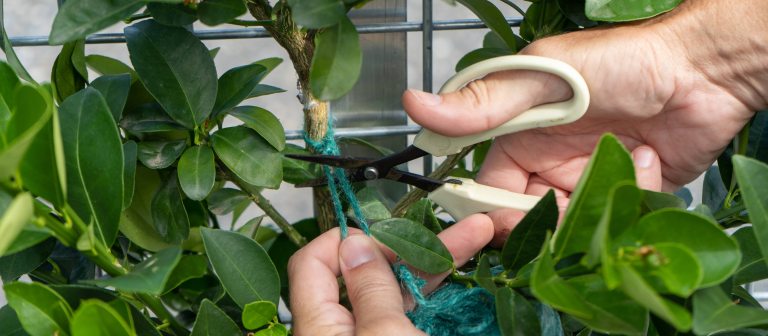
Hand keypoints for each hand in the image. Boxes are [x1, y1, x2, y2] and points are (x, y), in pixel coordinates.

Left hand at [288, 214, 493, 335]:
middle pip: (367, 272)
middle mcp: (341, 329)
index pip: (313, 261)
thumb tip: (354, 240)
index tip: (386, 228)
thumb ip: (370, 289)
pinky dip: (433, 292)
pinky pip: (408, 314)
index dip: (345, 236)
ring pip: (396, 291)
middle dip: (412, 244)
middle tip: (460, 227)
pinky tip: (459, 273)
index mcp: (319, 325)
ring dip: (434, 263)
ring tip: (477, 235)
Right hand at [403, 0, 767, 244]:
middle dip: (554, 217)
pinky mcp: (624, 195)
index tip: (511, 217)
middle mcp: (550, 164)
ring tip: (627, 157)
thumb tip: (415, 103)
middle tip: (579, 195)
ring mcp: (588, 181)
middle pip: (533, 218)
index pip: (491, 190)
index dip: (496, 211)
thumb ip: (482, 103)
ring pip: (575, 225)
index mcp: (520, 137)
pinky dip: (633, 195)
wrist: (705, 69)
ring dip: (600, 199)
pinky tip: (648, 159)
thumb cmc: (622, 61)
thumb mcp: (541, 77)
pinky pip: (615, 221)